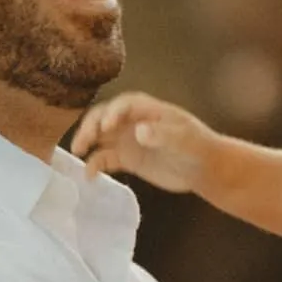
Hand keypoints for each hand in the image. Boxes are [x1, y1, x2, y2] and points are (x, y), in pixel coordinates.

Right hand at [69, 91, 213, 194]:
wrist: (204, 169)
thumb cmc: (198, 148)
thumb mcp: (184, 140)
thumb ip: (162, 135)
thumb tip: (139, 131)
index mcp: (147, 110)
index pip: (123, 105)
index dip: (112, 113)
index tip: (105, 127)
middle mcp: (132, 121)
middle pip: (104, 117)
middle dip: (91, 126)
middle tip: (81, 142)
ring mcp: (128, 139)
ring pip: (100, 136)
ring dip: (86, 142)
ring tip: (77, 153)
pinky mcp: (127, 159)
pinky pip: (105, 159)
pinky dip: (95, 165)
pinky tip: (90, 176)